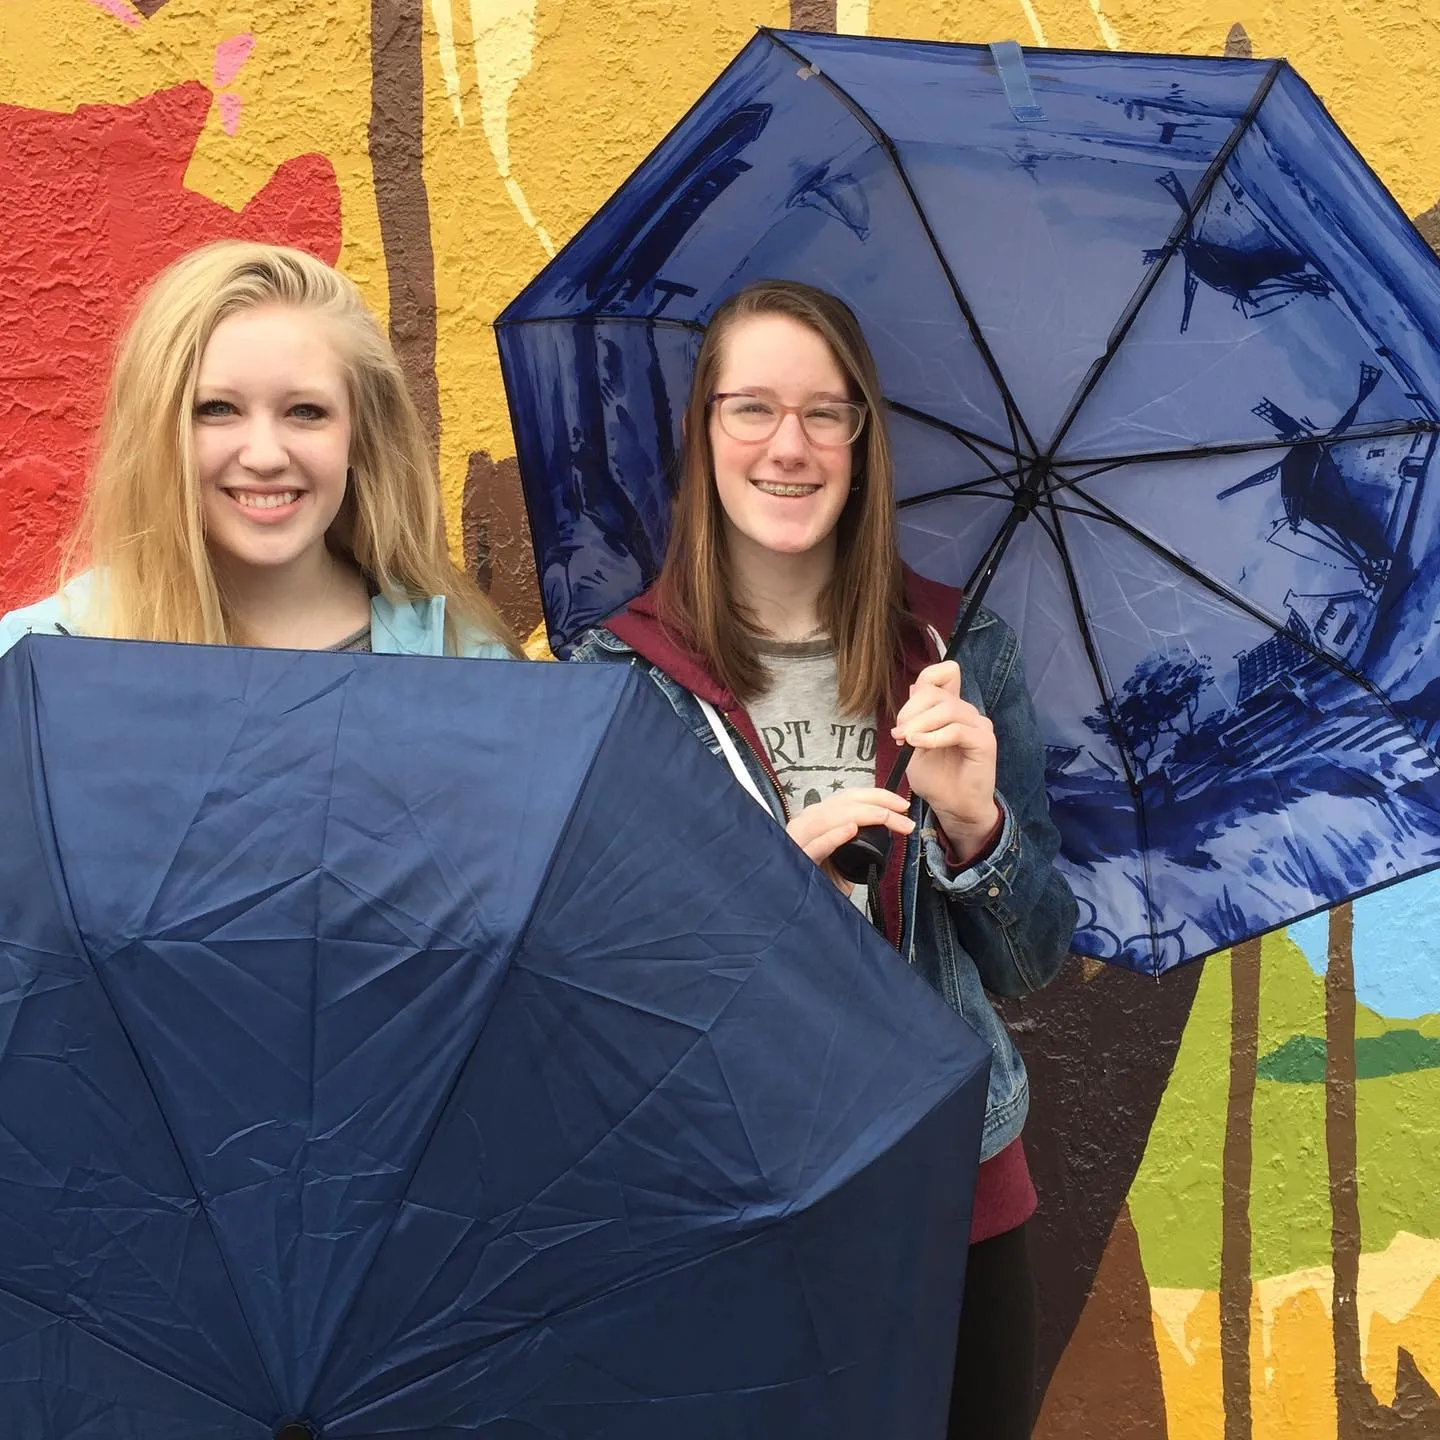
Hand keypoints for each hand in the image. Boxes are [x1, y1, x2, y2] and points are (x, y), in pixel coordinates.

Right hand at [786, 789, 914, 893]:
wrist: (801, 910)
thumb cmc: (822, 883)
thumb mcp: (845, 858)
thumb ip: (859, 842)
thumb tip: (888, 832)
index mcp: (817, 819)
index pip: (847, 798)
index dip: (876, 795)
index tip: (902, 804)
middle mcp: (806, 823)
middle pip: (842, 802)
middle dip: (877, 802)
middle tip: (904, 813)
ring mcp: (798, 839)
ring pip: (830, 817)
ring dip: (864, 815)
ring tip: (887, 817)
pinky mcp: (797, 859)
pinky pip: (816, 845)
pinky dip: (834, 835)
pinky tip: (851, 829)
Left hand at [893, 661, 1000, 864]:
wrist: (954, 808)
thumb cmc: (936, 779)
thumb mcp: (915, 744)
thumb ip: (915, 717)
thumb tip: (912, 688)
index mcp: (952, 709)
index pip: (945, 672)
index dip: (925, 679)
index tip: (904, 715)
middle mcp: (968, 712)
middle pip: (937, 692)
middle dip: (910, 711)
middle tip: (899, 734)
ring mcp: (979, 725)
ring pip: (947, 709)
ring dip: (920, 724)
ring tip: (906, 741)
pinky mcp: (985, 742)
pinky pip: (956, 730)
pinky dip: (933, 737)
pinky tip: (918, 745)